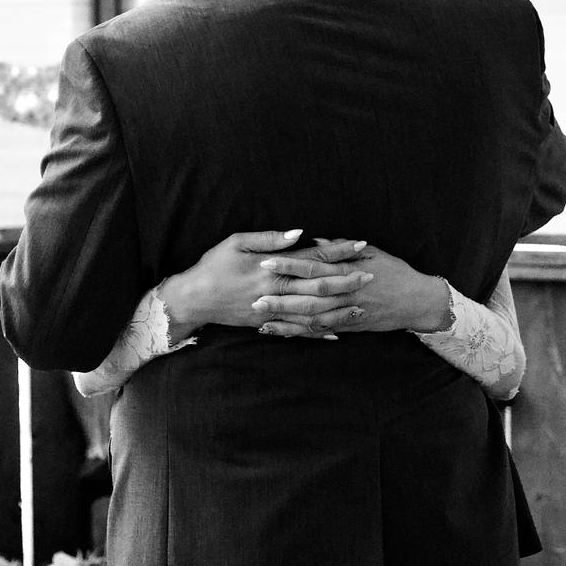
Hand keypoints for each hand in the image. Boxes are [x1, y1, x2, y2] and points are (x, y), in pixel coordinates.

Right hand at [159, 232, 372, 342]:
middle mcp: (276, 291)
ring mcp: (273, 310)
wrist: (194, 298)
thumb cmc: (213, 265)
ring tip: (362, 304)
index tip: (360, 245)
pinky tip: (336, 332)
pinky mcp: (268, 324)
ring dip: (339, 308)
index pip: (313, 258)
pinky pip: (298, 331)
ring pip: (313, 312)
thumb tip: (299, 233)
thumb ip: (269, 238)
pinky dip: (318, 332)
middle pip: (320, 287)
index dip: (338, 252)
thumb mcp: (237, 242)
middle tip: (372, 276)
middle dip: (347, 281)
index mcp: (272, 268)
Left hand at [254, 241, 451, 338]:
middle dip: (280, 297)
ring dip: (286, 319)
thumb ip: (341, 248)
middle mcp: (345, 293)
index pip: (313, 265)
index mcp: (348, 271)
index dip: (289, 264)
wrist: (418, 301)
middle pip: (307, 296)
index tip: (266, 260)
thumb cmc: (394, 271)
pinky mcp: (349, 326)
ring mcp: (347, 312)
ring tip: (261, 318)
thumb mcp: (371, 253)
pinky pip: (321, 331)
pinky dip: (301, 332)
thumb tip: (316, 239)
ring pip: (312, 318)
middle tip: (254, 296)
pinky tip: (281, 332)